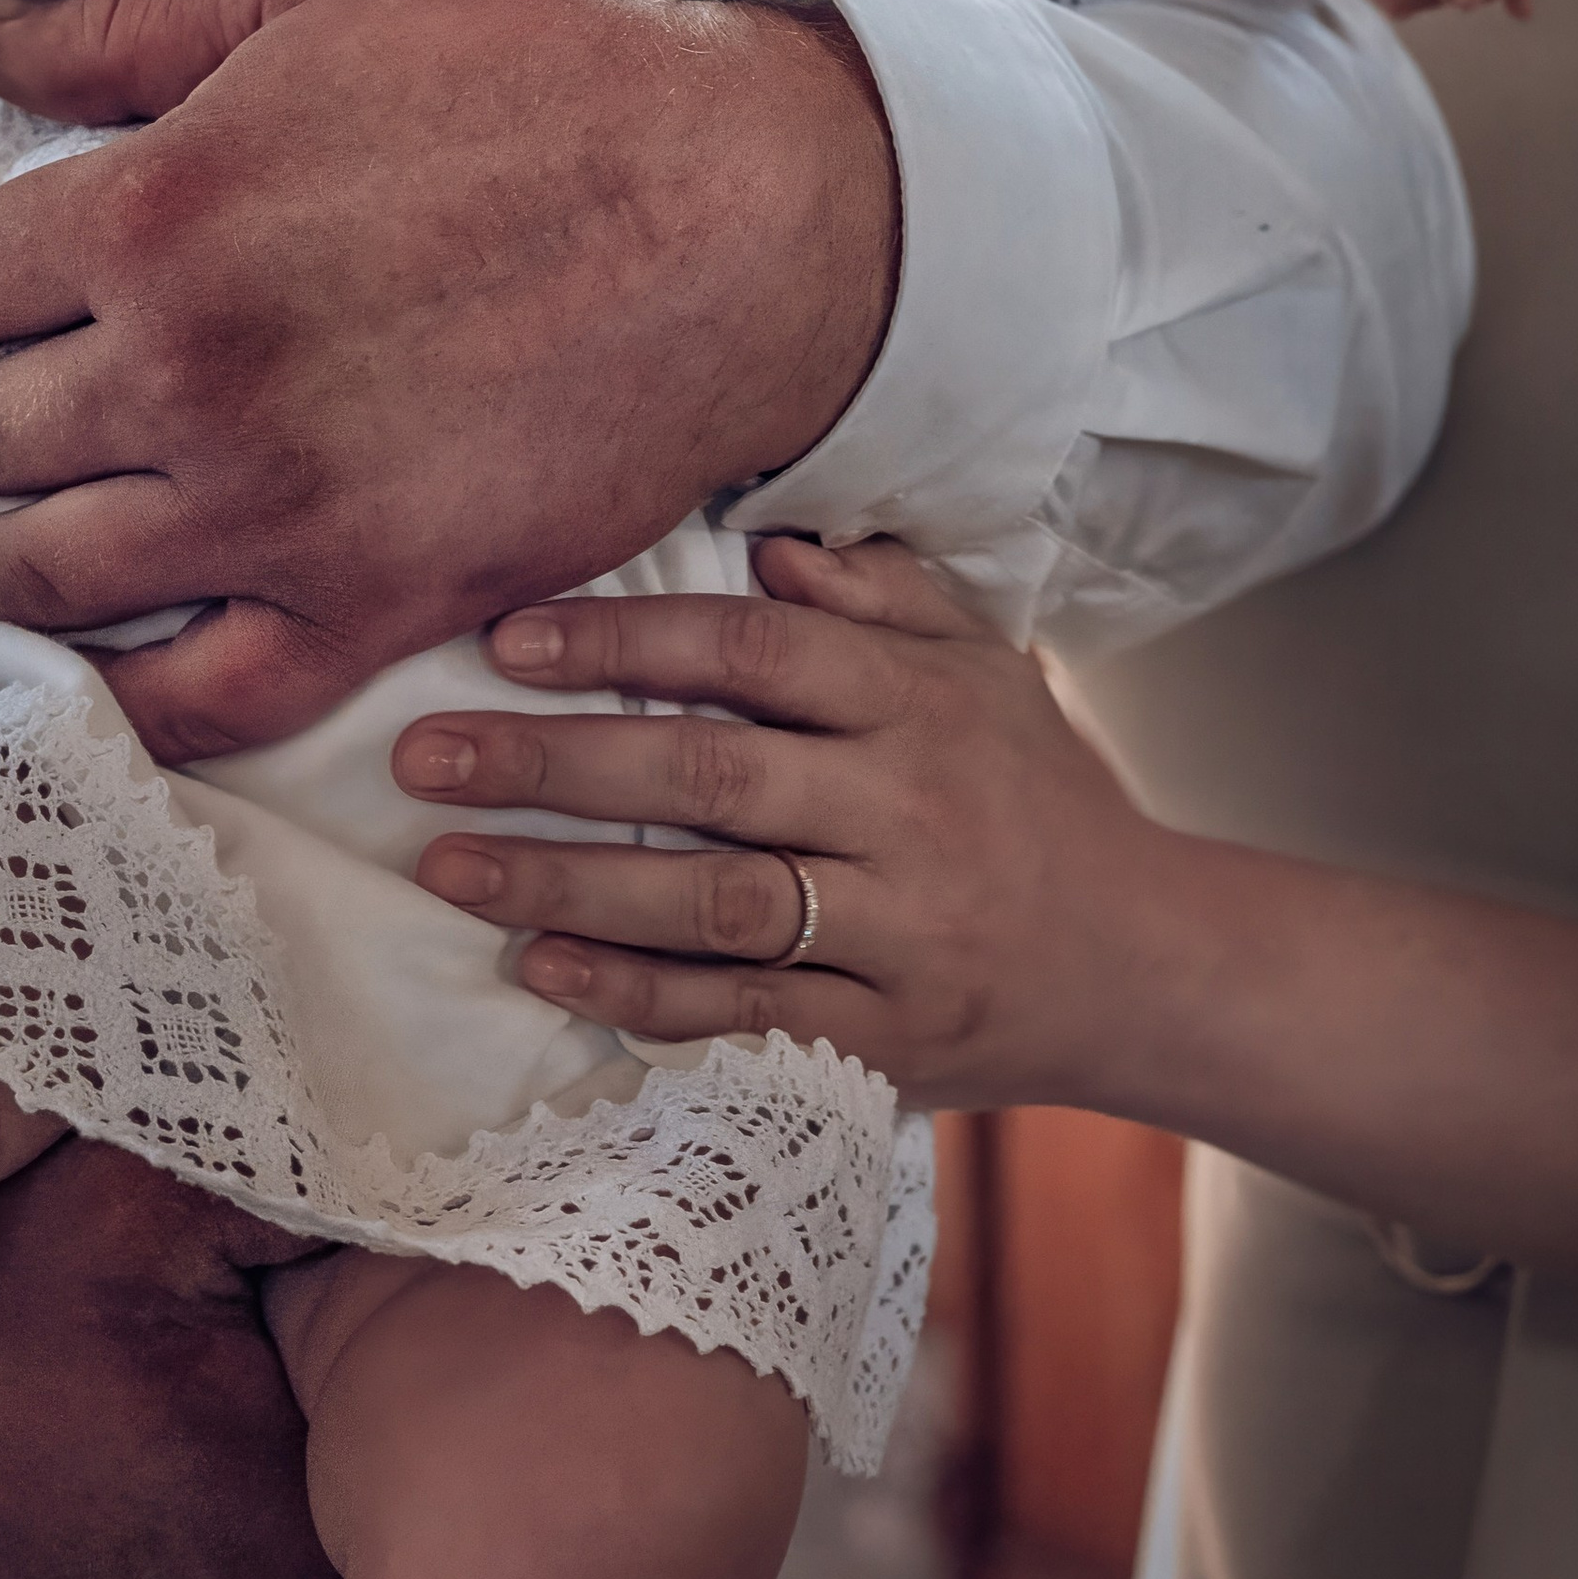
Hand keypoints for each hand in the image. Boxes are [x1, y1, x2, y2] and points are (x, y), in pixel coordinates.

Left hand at [0, 0, 895, 761]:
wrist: (737, 221)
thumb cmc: (537, 84)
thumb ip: (124, 20)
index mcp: (155, 216)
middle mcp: (187, 379)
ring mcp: (273, 513)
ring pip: (43, 577)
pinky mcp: (368, 608)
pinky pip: (194, 703)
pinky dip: (114, 702)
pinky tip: (79, 680)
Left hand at [389, 536, 1169, 1102]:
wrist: (1153, 961)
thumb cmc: (1039, 798)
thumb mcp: (986, 670)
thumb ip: (883, 597)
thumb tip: (768, 539)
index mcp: (920, 706)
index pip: (753, 651)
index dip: (625, 640)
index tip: (504, 640)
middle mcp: (909, 812)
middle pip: (709, 774)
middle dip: (553, 762)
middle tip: (424, 756)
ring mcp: (901, 932)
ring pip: (713, 902)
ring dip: (568, 884)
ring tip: (448, 866)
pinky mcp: (889, 1039)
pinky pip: (745, 1015)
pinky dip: (638, 995)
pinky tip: (543, 968)